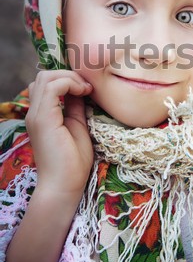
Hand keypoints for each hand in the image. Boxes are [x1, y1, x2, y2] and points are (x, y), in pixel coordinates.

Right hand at [25, 70, 93, 195]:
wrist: (64, 186)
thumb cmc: (73, 162)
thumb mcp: (78, 125)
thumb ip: (76, 106)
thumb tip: (81, 89)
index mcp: (43, 114)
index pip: (48, 83)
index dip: (68, 78)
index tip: (88, 88)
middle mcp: (35, 112)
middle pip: (44, 76)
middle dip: (68, 74)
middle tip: (87, 87)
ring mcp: (36, 115)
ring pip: (46, 77)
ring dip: (69, 77)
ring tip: (85, 89)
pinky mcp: (42, 119)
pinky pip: (52, 87)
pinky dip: (69, 83)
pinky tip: (83, 92)